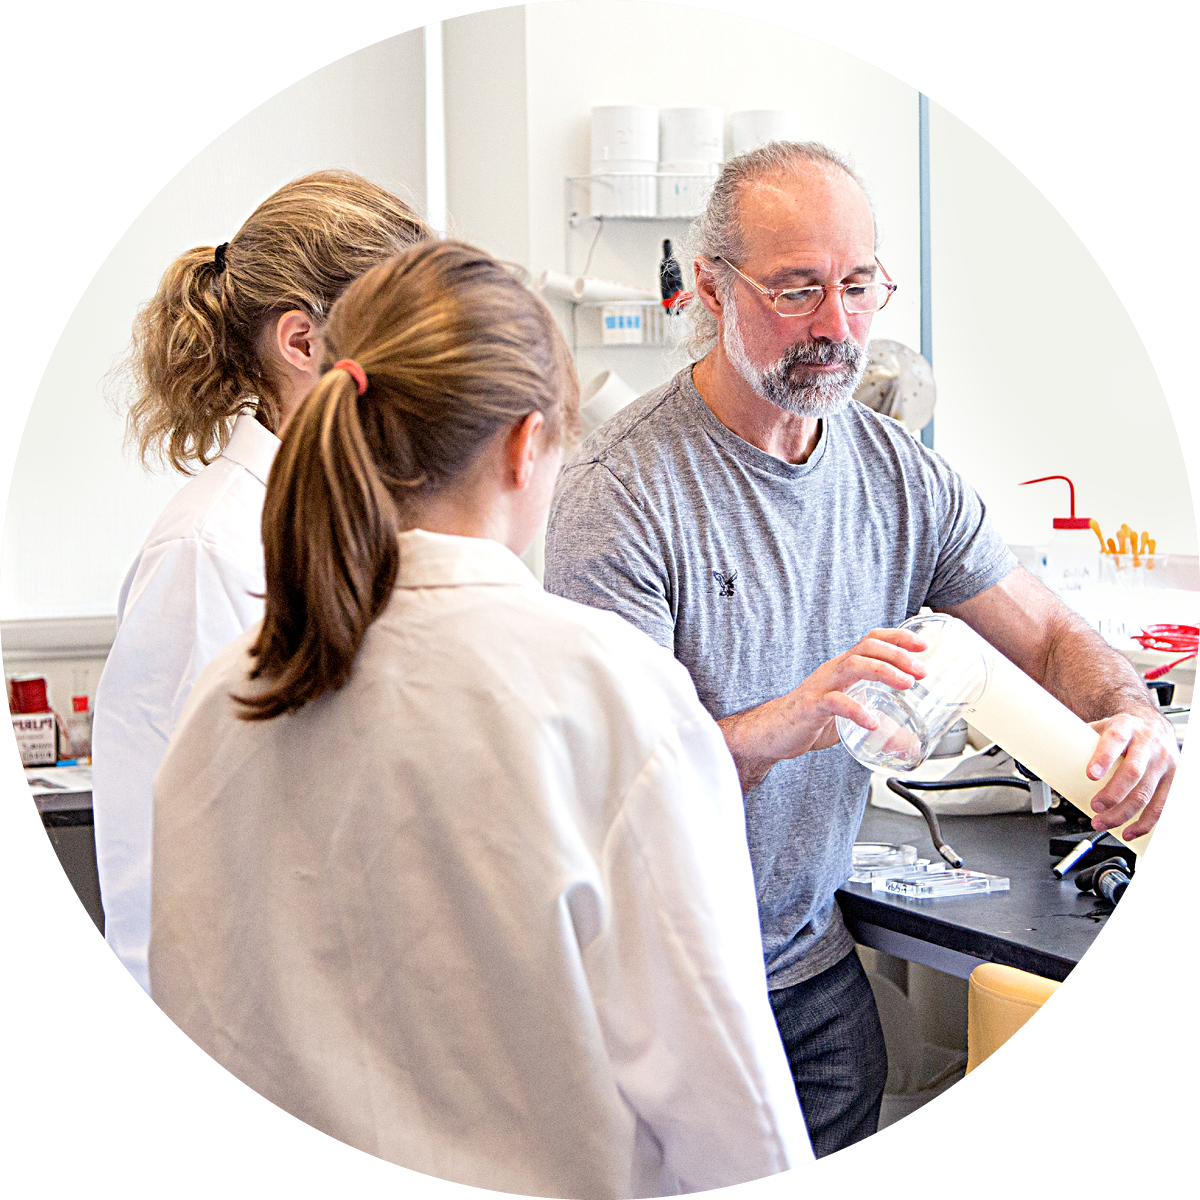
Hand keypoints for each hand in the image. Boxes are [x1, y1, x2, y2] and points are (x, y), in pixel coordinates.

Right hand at [719, 628, 927, 790]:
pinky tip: (872, 721)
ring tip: (906, 684)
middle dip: (899, 654)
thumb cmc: (811, 720)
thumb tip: (910, 743)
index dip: (898, 637)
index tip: (923, 645)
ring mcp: (821, 686)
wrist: (772, 733)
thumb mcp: (851, 720)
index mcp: (843, 668)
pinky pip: (834, 702)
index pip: (872, 640)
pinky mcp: (810, 707)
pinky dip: (856, 710)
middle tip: (922, 671)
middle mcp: (833, 670)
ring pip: (854, 665)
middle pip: (867, 647)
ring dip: (884, 671)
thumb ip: (881, 726)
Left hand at [1085, 711, 1177, 840]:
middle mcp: (1148, 744)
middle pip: (1133, 772)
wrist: (1152, 723)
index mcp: (1126, 727)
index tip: (1090, 774)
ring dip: (1124, 813)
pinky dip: (1146, 822)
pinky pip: (1162, 805)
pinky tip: (1130, 831)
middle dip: (1113, 794)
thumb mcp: (1100, 729)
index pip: (1115, 740)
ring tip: (1103, 822)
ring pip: (1146, 793)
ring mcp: (1164, 762)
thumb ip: (1078, 747)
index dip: (1103, 758)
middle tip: (1095, 806)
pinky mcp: (1174, 778)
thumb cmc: (1122, 730)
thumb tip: (1051, 772)